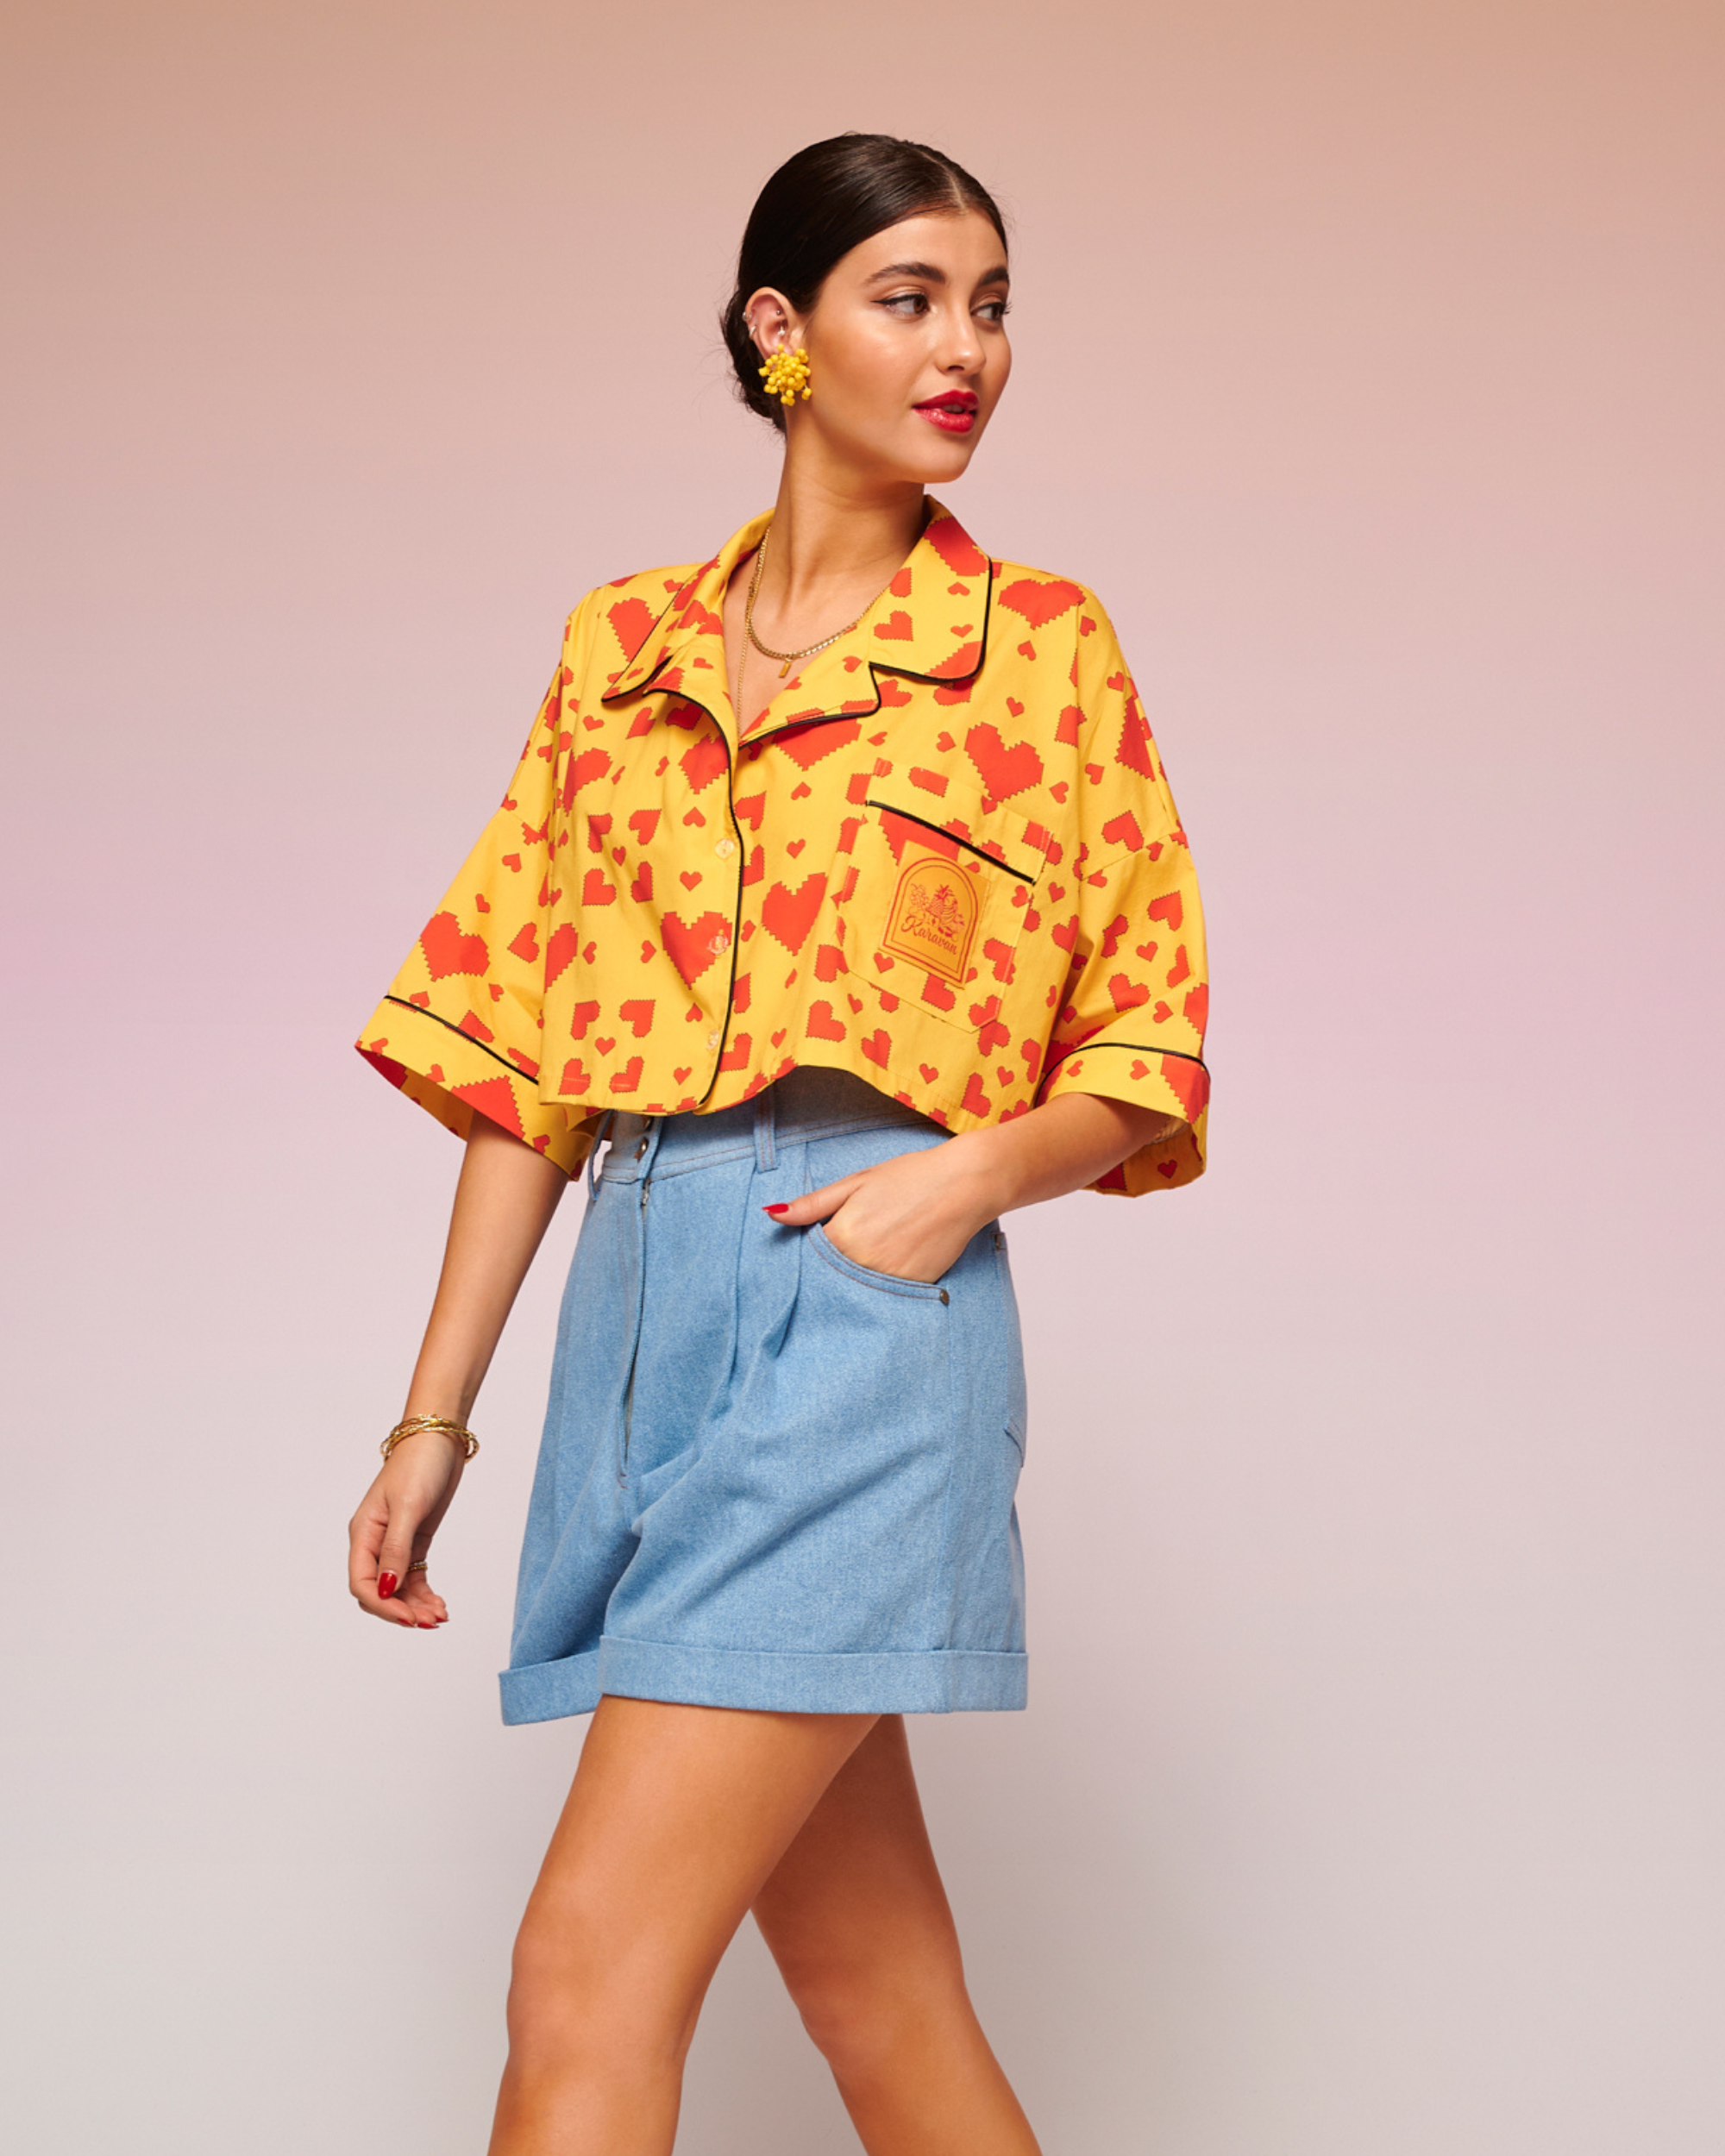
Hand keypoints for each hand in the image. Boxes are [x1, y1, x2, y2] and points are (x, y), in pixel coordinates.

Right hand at [347, 1432, 462, 1629]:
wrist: (440, 1439)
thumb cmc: (419, 1465)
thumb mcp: (408, 1507)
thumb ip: (396, 1549)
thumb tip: (387, 1589)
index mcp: (363, 1533)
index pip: (362, 1583)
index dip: (383, 1606)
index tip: (409, 1617)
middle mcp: (375, 1542)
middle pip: (379, 1591)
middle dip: (401, 1610)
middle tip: (430, 1622)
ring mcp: (395, 1542)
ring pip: (397, 1588)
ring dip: (416, 1606)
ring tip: (440, 1617)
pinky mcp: (415, 1540)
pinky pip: (413, 1577)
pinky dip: (424, 1594)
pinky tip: (439, 1605)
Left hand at [766, 1132, 1003, 1283]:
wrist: (965, 1184)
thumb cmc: (910, 1177)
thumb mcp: (856, 1183)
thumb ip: (813, 1204)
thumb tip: (772, 1216)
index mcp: (843, 1236)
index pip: (809, 1259)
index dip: (810, 1254)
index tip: (813, 1250)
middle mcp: (863, 1264)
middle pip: (832, 1278)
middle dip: (832, 1270)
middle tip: (852, 1247)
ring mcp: (890, 1279)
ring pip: (860, 1289)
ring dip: (858, 1278)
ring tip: (877, 1251)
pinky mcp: (914, 1286)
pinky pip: (888, 1293)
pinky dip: (885, 1282)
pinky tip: (896, 1259)